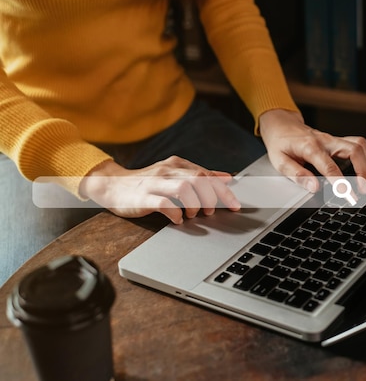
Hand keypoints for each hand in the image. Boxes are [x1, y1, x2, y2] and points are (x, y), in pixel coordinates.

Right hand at [79, 156, 240, 223]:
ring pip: (184, 188)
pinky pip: (163, 203)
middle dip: (211, 198)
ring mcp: (154, 183)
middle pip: (199, 179)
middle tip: (210, 211)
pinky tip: (177, 219)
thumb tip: (226, 178)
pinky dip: (175, 213)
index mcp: (177, 164)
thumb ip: (200, 175)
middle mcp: (167, 171)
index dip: (224, 191)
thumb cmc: (147, 183)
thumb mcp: (174, 175)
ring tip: (193, 214)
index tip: (235, 205)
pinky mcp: (142, 198)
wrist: (111, 185)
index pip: (206, 174)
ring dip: (194, 204)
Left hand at [258, 109, 365, 191]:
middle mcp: (325, 141)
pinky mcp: (337, 140)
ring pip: (359, 145)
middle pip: (353, 150)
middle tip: (362, 190)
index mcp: (310, 147)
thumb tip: (314, 187)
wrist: (281, 124)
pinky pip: (359, 143)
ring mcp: (333, 139)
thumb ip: (297, 175)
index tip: (349, 196)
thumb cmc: (280, 142)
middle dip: (362, 172)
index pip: (329, 167)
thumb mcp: (280, 161)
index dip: (341, 183)